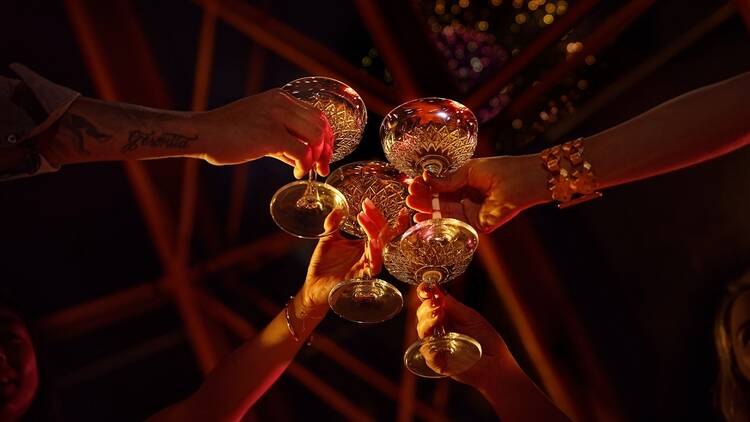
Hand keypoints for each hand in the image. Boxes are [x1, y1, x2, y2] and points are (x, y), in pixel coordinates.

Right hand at [197, 88, 332, 177]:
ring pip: (316, 137)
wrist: (202, 133)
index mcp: (280, 98)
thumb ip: (283, 140)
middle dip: (327, 150)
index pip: (317, 114)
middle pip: (321, 125)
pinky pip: (302, 152)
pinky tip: (296, 173)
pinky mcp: (270, 135)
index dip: (326, 136)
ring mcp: (276, 117)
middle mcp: (281, 103)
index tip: (324, 154)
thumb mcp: (260, 128)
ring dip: (318, 158)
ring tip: (309, 170)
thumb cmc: (227, 134)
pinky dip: (304, 165)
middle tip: (322, 167)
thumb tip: (302, 158)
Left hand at [299, 199, 408, 316]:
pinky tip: (371, 242)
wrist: (314, 285)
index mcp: (364, 246)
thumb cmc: (324, 265)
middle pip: (383, 235)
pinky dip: (374, 254)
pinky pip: (372, 266)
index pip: (378, 228)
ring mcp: (365, 266)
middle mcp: (368, 255)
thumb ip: (333, 224)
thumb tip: (338, 208)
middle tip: (367, 206)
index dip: (379, 215)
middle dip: (377, 219)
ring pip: (381, 248)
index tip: (371, 202)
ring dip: (374, 232)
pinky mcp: (360, 276)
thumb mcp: (328, 239)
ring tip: (364, 218)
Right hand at [406, 155, 547, 232]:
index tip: (411, 183)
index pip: (440, 187)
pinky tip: (426, 216)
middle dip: (423, 198)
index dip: (425, 186)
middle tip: (408, 195)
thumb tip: (425, 178)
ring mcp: (471, 214)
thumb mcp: (469, 170)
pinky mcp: (478, 225)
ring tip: (412, 203)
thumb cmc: (501, 169)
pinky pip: (456, 225)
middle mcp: (466, 200)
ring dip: (427, 210)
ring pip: (445, 214)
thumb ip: (448, 179)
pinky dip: (441, 221)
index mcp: (465, 184)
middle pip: (440, 202)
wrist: (524, 179)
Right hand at [415, 283, 508, 388]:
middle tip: (436, 304)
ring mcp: (437, 346)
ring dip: (427, 321)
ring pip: (422, 332)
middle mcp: (438, 331)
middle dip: (426, 308)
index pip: (428, 305)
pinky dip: (429, 344)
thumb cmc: (487, 341)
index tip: (425, 289)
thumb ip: (453, 305)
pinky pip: (427, 352)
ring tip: (438, 315)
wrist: (497, 364)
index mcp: (445, 318)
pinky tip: (436, 337)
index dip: (424, 295)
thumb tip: (437, 289)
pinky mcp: (438, 363)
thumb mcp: (471, 317)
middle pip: (421, 316)